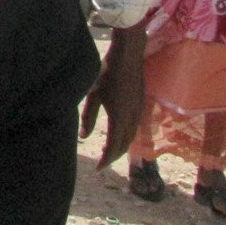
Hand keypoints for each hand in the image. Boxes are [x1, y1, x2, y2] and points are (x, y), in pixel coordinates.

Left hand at [79, 24, 145, 168]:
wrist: (128, 55)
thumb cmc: (106, 71)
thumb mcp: (93, 94)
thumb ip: (88, 116)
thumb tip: (84, 136)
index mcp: (119, 117)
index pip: (113, 146)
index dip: (106, 159)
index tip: (99, 169)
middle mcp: (132, 117)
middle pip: (124, 145)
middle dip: (113, 156)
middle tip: (103, 163)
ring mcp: (139, 110)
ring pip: (132, 137)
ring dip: (121, 147)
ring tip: (110, 152)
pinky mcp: (141, 104)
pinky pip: (136, 127)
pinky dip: (128, 137)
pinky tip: (121, 135)